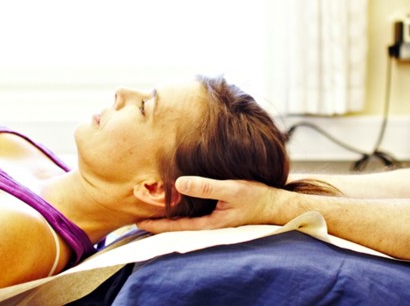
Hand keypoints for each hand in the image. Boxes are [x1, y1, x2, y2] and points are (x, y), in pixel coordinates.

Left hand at [137, 176, 281, 232]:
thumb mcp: (231, 189)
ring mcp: (212, 219)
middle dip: (157, 221)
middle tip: (135, 215)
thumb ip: (206, 187)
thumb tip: (179, 183)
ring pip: (184, 220)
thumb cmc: (255, 198)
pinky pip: (193, 213)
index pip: (177, 227)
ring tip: (148, 207)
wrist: (274, 205)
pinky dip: (180, 208)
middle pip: (177, 226)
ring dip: (167, 214)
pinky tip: (173, 200)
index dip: (156, 224)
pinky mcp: (216, 212)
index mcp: (210, 224)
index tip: (137, 220)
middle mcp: (208, 224)